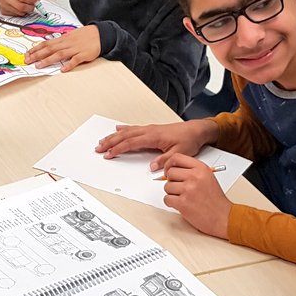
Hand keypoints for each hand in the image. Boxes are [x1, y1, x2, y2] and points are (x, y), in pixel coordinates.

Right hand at [0, 0, 44, 16]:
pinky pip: (16, 15)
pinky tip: (21, 6)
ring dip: (27, 10)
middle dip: (30, 6)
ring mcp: (3, 5)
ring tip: (27, 4)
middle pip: (21, 7)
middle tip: (33, 4)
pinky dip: (22, 12)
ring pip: (20, 12)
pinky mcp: (3, 11)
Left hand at [25, 25, 101, 70]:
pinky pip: (75, 60)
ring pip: (59, 54)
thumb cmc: (84, 36)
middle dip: (37, 55)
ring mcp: (75, 49)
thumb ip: (60, 42)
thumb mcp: (70, 36)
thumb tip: (49, 47)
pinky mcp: (83, 54)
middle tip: (27, 61)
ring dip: (48, 60)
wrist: (100, 34)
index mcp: (63, 39)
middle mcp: (67, 43)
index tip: (27, 54)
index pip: (46, 43)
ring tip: (39, 66)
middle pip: (50, 49)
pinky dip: (69, 64)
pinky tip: (63, 69)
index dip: (36, 49)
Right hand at [95, 119, 217, 164]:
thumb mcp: (179, 153)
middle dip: (110, 142)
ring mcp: (149, 129)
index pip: (131, 143)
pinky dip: (123, 130)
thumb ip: (164, 160)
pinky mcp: (151, 130)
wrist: (196, 131)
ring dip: (113, 137)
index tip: (109, 155)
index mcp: (153, 136)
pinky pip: (133, 129)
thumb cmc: (189, 140)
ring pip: (127, 132)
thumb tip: (152, 167)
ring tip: (103, 141)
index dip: (118, 149)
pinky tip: (118, 129)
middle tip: (98, 149)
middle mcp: (149, 131)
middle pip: (124, 136)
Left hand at [158, 153, 230, 237]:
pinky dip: (171, 203)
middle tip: (178, 188)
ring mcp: (188, 190)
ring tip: (183, 197)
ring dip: (172, 193)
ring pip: (167, 187)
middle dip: (171, 181)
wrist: (222, 216)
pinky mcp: (183, 203)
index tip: (168, 170)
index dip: (169, 164)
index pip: (176, 158)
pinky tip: (181, 204)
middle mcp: (194, 177)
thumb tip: (174, 169)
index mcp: (200, 168)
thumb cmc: (215, 200)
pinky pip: (167, 199)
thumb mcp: (207, 177)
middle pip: (170, 172)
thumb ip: (192, 171)